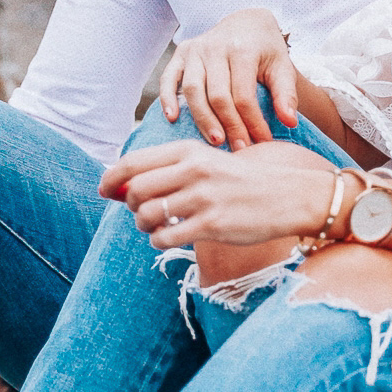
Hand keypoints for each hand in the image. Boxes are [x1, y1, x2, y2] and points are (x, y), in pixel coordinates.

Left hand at [100, 139, 342, 250]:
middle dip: (129, 206)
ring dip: (143, 226)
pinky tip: (168, 238)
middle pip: (135, 190)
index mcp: (189, 150)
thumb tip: (118, 188)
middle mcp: (194, 170)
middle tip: (141, 212)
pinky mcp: (212, 226)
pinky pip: (165, 238)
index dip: (110, 178)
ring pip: (146, 216)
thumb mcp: (205, 163)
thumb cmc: (240, 181)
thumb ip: (166, 170)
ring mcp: (203, 198)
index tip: (103, 190)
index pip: (133, 162)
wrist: (288, 196)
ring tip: (155, 227)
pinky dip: (158, 241)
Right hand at [158, 8, 297, 148]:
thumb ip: (286, 94)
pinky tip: (172, 118)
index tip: (262, 144)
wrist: (246, 22)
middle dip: (229, 126)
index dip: (252, 122)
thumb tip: (289, 122)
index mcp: (242, 49)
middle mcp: (215, 47)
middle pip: (218, 95)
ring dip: (202, 119)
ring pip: (193, 89)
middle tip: (240, 149)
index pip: (244, 95)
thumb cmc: (265, 50)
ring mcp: (195, 49)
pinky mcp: (181, 52)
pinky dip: (167, 97)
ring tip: (216, 142)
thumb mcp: (282, 67)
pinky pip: (169, 77)